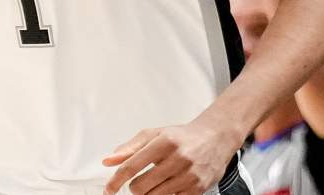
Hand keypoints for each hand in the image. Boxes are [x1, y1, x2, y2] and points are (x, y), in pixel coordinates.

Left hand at [102, 121, 239, 194]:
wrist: (215, 138)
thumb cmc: (181, 137)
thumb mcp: (154, 135)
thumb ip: (129, 148)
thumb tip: (108, 161)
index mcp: (164, 142)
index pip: (131, 166)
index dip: (116, 181)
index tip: (108, 190)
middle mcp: (178, 159)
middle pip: (141, 187)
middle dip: (135, 187)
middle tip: (140, 181)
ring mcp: (189, 176)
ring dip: (149, 193)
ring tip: (155, 183)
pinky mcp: (198, 189)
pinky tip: (169, 186)